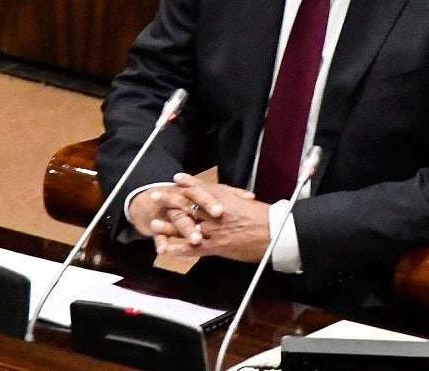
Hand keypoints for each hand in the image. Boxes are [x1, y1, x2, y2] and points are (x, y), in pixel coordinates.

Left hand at [136, 174, 273, 262]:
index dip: (188, 183)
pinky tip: (166, 250)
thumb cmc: (267, 217)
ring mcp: (214, 229)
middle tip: (155, 196)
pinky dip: (178, 249)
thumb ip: (236, 200)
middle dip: (170, 199)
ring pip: (187, 226)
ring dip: (168, 225)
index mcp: (225, 199)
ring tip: (153, 223)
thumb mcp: (249, 203)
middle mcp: (216, 212)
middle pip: (188, 204)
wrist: (275, 232)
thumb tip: (233, 197)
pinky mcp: (216, 247)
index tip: (176, 178)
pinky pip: (193, 249)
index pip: (202, 188)